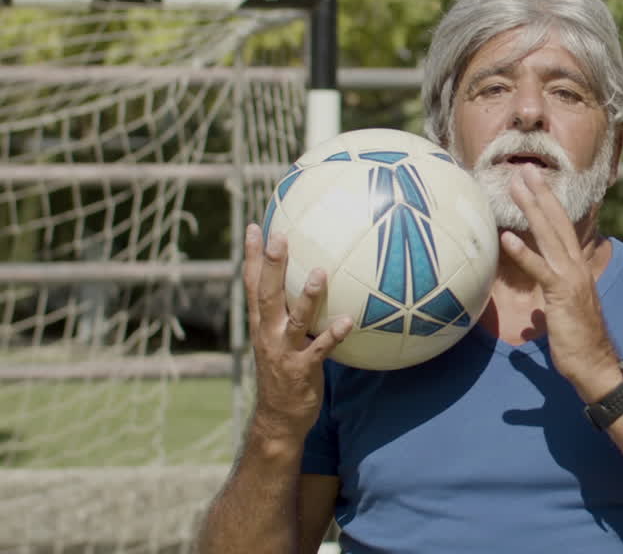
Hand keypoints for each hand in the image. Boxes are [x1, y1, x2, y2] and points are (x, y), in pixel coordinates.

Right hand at [243, 224, 351, 441]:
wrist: (278, 418)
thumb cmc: (285, 371)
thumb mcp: (281, 338)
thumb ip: (292, 311)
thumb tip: (314, 280)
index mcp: (261, 324)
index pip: (252, 284)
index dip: (252, 256)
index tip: (255, 227)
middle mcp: (268, 334)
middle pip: (267, 294)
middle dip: (271, 265)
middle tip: (279, 236)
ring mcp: (283, 352)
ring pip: (294, 319)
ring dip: (306, 297)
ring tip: (319, 273)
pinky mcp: (302, 370)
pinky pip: (319, 350)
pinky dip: (332, 335)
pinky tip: (348, 321)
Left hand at [500, 166, 618, 400]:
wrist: (596, 365)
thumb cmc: (579, 345)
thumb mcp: (561, 320)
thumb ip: (546, 312)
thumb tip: (528, 320)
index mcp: (576, 268)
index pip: (561, 229)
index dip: (548, 204)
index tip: (534, 183)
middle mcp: (576, 266)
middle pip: (557, 222)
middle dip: (540, 194)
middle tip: (525, 169)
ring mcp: (571, 278)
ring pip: (549, 236)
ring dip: (531, 209)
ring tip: (515, 187)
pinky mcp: (561, 293)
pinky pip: (539, 269)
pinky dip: (523, 252)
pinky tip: (506, 237)